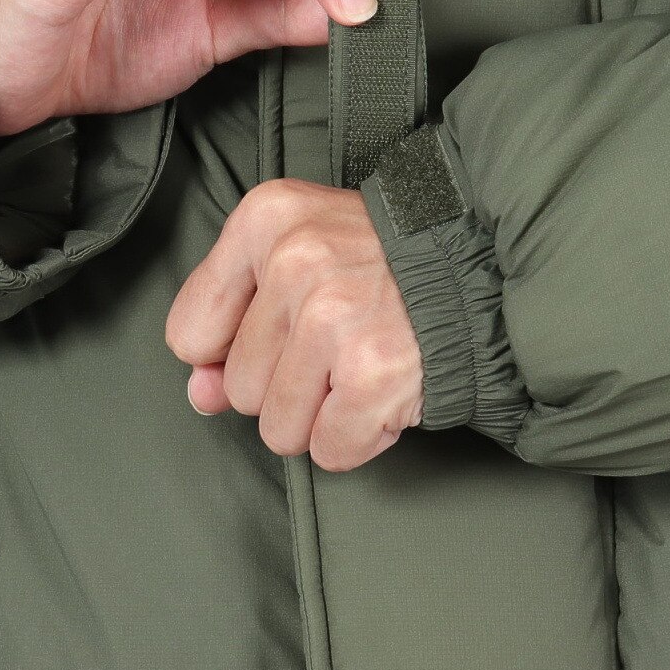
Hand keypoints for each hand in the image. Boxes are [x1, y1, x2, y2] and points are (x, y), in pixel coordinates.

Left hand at [165, 179, 423, 471]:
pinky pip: (329, 450)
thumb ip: (233, 322)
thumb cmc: (382, 261)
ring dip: (322, 416)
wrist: (480, 266)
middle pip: (238, 388)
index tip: (280, 332)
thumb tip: (200, 394)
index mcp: (265, 219)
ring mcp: (334, 319)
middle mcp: (294, 262)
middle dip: (286, 385)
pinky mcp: (373, 373)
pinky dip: (359, 437)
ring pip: (277, 428)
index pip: (189, 332)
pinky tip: (383, 392)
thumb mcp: (298, 252)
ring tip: (362, 365)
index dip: (230, 350)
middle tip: (339, 343)